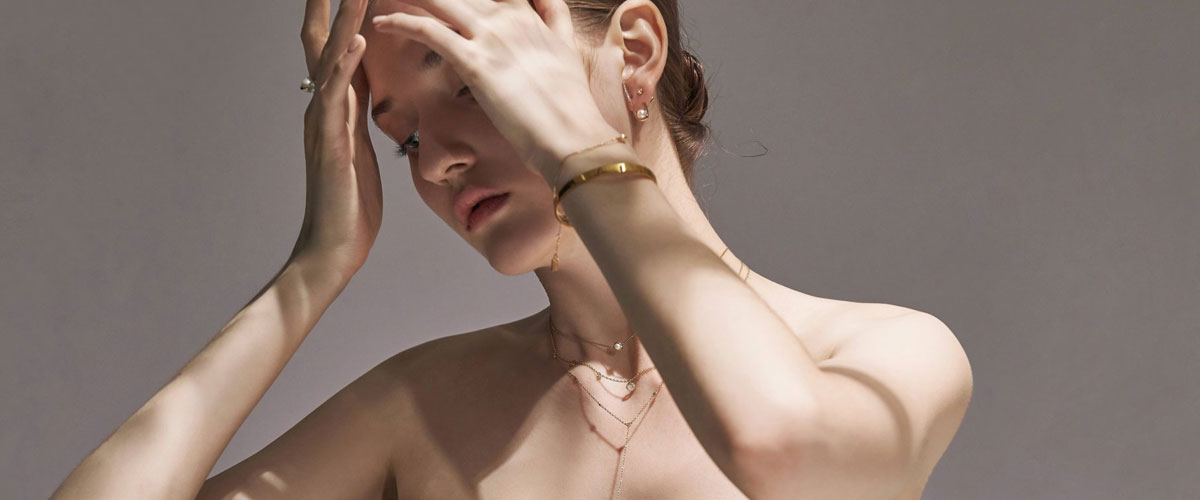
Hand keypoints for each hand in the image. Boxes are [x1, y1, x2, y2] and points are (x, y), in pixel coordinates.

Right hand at [293, 0, 381, 275]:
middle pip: (323, 42)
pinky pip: (336, 97)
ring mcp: (322, 123)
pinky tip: (356, 41)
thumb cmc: (351, 205)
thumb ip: (355, 120)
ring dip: (342, 21)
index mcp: (335, 108)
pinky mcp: (329, 143)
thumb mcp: (359, 151)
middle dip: (331, 4)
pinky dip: (345, 66)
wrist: (333, 248)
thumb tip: (360, 97)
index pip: (336, 49)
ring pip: (329, 60)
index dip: (342, 15)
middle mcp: (322, 108)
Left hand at [371, 0, 623, 182]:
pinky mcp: (475, 63)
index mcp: (528, 17)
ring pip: (441, 1)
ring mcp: (491, 38)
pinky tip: (382, 22)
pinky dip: (402, 22)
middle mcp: (508, 19)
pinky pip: (428, 32)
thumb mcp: (567, 49)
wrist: (574, 138)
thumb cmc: (570, 105)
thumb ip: (555, 18)